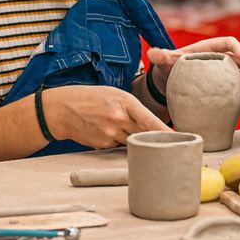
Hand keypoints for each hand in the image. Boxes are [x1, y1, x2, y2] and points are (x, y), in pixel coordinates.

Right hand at [41, 86, 165, 148]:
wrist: (60, 109)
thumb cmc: (89, 98)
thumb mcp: (113, 94)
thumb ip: (132, 108)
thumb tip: (150, 124)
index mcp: (124, 102)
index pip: (150, 121)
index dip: (165, 132)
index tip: (178, 139)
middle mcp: (118, 119)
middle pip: (144, 134)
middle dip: (154, 139)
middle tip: (165, 144)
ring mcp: (109, 133)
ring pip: (132, 141)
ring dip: (133, 139)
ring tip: (119, 127)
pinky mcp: (101, 145)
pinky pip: (117, 146)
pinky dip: (117, 141)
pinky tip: (106, 131)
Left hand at [147, 38, 239, 99]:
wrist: (168, 84)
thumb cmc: (168, 68)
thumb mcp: (164, 61)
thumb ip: (159, 56)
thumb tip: (153, 53)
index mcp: (209, 49)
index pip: (228, 42)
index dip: (237, 47)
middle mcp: (219, 61)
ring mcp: (222, 75)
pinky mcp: (222, 89)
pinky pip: (236, 93)